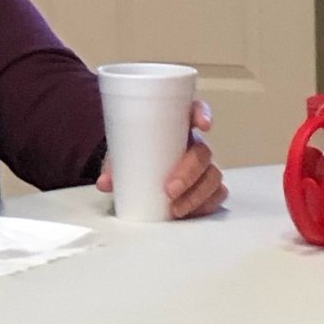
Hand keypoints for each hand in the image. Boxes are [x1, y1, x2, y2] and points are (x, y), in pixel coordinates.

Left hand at [104, 99, 225, 220]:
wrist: (138, 172)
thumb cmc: (136, 154)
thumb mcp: (122, 154)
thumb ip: (114, 165)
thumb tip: (106, 183)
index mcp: (177, 125)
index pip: (195, 111)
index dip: (203, 115)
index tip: (203, 125)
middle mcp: (195, 144)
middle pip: (204, 153)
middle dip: (190, 172)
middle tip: (170, 189)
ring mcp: (204, 166)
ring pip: (213, 176)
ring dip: (197, 194)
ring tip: (176, 209)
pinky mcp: (208, 186)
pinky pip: (217, 194)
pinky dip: (206, 204)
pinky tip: (192, 212)